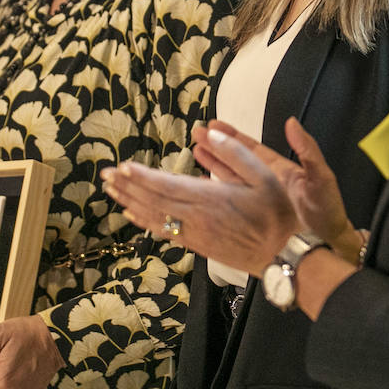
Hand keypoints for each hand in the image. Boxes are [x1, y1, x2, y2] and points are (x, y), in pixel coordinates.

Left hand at [101, 122, 299, 275]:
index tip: (122, 167)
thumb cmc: (277, 214)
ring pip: (154, 217)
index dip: (141, 177)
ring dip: (130, 203)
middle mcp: (196, 217)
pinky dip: (144, 222)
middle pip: (153, 200)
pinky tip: (132, 215)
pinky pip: (164, 232)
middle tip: (105, 175)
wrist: (283, 255)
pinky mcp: (197, 245)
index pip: (167, 185)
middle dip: (127, 187)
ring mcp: (194, 234)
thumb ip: (236, 153)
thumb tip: (209, 133)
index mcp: (211, 197)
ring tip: (111, 191)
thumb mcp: (265, 175)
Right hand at [188, 120, 356, 259]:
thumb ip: (306, 149)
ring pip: (232, 177)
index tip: (215, 125)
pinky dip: (219, 190)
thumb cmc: (327, 211)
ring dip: (214, 163)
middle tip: (197, 134)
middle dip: (217, 146)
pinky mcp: (255, 215)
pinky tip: (205, 183)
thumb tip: (291, 122)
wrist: (327, 245)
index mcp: (280, 169)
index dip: (233, 136)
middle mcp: (267, 181)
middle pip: (237, 159)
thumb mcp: (320, 177)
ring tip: (196, 151)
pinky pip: (234, 199)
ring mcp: (260, 199)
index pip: (252, 148)